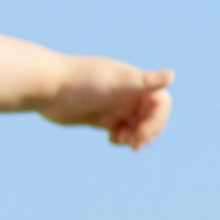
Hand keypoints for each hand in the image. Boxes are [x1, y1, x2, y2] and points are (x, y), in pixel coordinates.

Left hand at [35, 56, 172, 147]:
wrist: (46, 86)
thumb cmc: (81, 82)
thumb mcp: (116, 84)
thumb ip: (144, 82)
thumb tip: (172, 75)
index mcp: (134, 82)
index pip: (161, 102)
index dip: (157, 120)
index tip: (141, 132)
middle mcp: (126, 92)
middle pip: (151, 116)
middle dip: (147, 131)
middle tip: (133, 144)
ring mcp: (113, 104)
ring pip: (136, 124)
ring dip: (135, 136)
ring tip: (120, 141)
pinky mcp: (100, 117)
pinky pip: (119, 130)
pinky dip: (121, 138)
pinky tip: (110, 139)